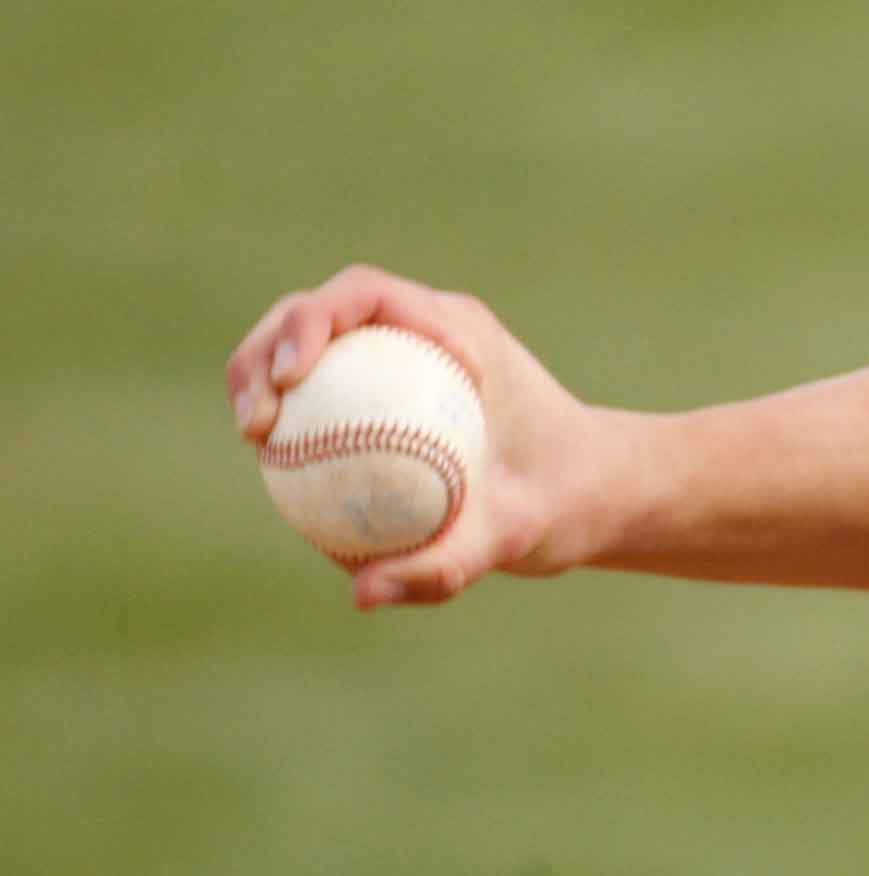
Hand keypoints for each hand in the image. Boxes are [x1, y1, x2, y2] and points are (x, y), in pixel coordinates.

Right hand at [226, 264, 599, 608]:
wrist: (596, 494)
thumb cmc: (565, 503)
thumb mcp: (517, 536)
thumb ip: (446, 564)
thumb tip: (360, 593)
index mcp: (458, 330)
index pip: (364, 294)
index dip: (308, 321)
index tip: (289, 378)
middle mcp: (428, 331)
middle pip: (321, 313)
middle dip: (266, 351)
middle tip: (254, 423)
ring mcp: (409, 356)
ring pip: (318, 351)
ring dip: (267, 380)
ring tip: (256, 438)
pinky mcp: (398, 389)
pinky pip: (335, 394)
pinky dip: (299, 419)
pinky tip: (276, 471)